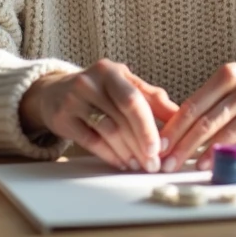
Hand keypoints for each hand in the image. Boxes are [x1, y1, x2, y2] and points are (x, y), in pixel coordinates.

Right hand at [20, 59, 178, 171]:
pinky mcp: (62, 119)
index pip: (133, 99)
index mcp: (110, 71)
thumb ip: (152, 98)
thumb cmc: (99, 90)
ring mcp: (73, 100)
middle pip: (121, 118)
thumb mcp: (124, 85)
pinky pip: (91, 142)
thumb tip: (181, 116)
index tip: (161, 147)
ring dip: (127, 152)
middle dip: (141, 144)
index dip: (148, 125)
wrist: (54, 92)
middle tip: (153, 163)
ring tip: (139, 165)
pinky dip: (110, 155)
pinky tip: (122, 163)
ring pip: (107, 132)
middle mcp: (89, 82)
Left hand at [158, 62, 235, 171]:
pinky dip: (224, 156)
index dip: (174, 127)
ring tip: (181, 164)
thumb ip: (206, 100)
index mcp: (228, 75)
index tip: (159, 143)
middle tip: (164, 161)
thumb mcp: (229, 80)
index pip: (194, 105)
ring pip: (223, 135)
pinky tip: (208, 164)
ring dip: (199, 153)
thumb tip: (173, 128)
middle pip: (206, 122)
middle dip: (181, 145)